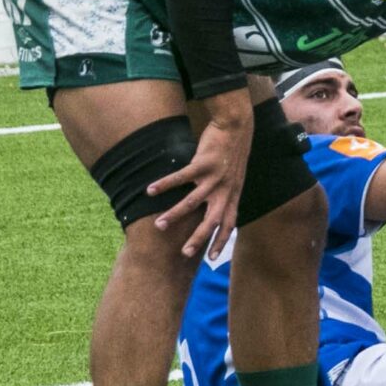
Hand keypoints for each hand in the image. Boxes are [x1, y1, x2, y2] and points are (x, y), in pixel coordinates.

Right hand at [153, 91, 254, 258]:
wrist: (236, 126)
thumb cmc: (231, 153)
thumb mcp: (234, 177)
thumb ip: (225, 194)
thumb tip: (213, 208)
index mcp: (233, 195)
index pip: (229, 224)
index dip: (220, 241)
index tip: (211, 259)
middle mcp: (225, 190)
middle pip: (213, 220)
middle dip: (199, 239)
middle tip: (184, 253)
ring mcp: (215, 177)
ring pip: (193, 202)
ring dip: (175, 215)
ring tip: (158, 225)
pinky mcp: (203, 163)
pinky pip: (181, 177)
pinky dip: (164, 184)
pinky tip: (149, 190)